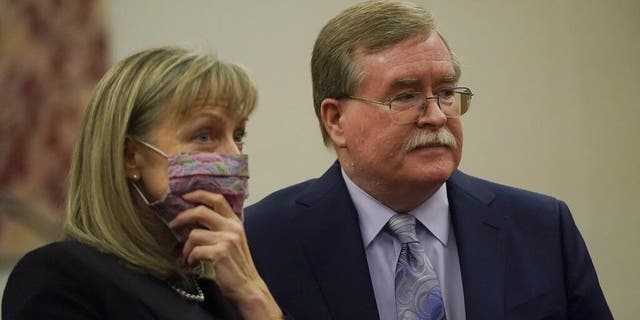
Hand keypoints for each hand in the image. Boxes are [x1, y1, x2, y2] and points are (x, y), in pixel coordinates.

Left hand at [168, 190, 282, 319]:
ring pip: (194, 234)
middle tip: (173, 225)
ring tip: (187, 256)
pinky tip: (192, 263)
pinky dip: (190, 257)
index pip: (217, 199)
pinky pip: (195, 250)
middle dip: (182, 217)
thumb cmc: (236, 266)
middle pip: (201, 212)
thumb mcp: (234, 241)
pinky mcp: (219, 253)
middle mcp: (232, 228)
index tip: (185, 197)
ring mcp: (227, 240)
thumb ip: (221, 228)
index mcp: (235, 222)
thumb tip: (195, 219)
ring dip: (186, 247)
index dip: (199, 194)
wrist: (247, 286)